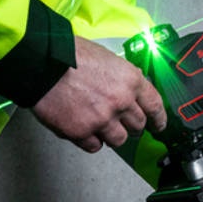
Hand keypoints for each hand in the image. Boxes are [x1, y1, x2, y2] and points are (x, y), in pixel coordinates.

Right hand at [31, 37, 167, 152]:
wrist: (43, 63)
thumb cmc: (72, 55)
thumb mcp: (109, 59)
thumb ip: (123, 79)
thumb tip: (131, 92)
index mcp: (131, 80)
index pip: (155, 106)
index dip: (159, 119)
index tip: (158, 126)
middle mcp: (121, 102)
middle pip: (138, 126)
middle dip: (132, 126)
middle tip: (122, 122)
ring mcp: (102, 119)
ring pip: (119, 140)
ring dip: (112, 135)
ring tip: (100, 125)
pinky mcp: (81, 132)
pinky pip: (95, 146)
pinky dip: (92, 141)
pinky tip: (85, 130)